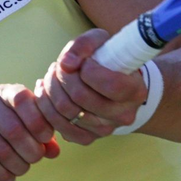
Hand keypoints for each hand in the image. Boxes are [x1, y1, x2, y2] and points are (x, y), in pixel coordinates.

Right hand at [0, 84, 60, 180]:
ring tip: (23, 169)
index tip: (46, 137)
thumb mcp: (16, 121)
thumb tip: (55, 151)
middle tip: (36, 158)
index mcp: (2, 92)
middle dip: (31, 149)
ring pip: (0, 149)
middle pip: (14, 129)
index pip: (22, 99)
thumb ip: (38, 132)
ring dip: (18, 165)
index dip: (38, 120)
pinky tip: (9, 177)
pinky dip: (1, 173)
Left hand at [32, 29, 148, 144]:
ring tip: (52, 76)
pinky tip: (46, 93)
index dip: (88, 70)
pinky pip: (59, 127)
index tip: (84, 62)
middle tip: (59, 66)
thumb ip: (85, 45)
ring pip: (65, 112)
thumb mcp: (101, 42)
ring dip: (50, 89)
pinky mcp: (87, 138)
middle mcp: (122, 114)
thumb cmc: (108, 61)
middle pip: (80, 97)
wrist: (114, 85)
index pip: (110, 84)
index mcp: (134, 91)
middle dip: (62, 77)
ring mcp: (105, 129)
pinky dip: (46, 107)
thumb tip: (66, 64)